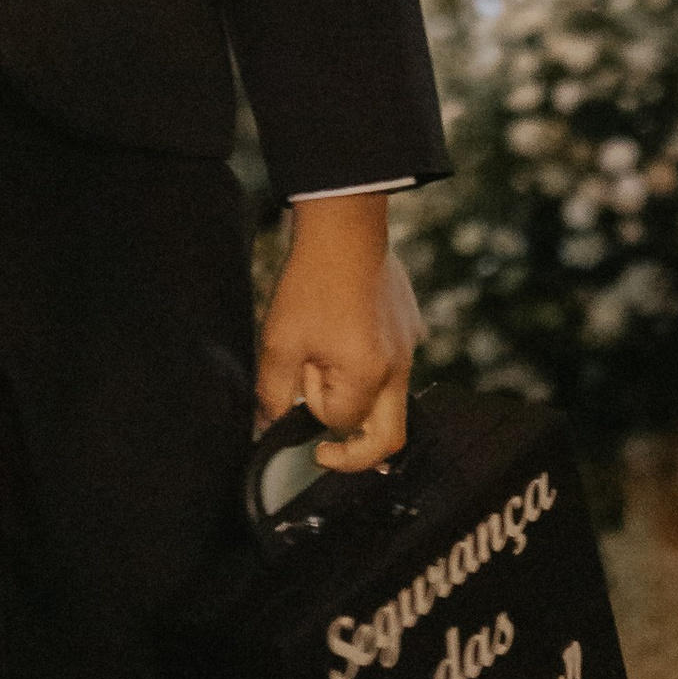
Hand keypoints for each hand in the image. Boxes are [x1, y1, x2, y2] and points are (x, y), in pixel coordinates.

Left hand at [256, 192, 420, 472]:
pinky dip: (369, 368)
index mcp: (369, 377)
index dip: (315, 407)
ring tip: (326, 362)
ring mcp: (409, 346)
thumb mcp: (279, 341)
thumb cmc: (311, 282)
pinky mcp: (410, 325)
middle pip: (388, 438)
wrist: (343, 226)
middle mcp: (398, 368)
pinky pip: (392, 365)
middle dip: (356, 452)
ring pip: (391, 400)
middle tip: (327, 452)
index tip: (300, 378)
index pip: (342, 424)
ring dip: (358, 398)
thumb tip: (267, 426)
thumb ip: (273, 394)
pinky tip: (345, 338)